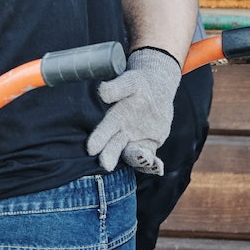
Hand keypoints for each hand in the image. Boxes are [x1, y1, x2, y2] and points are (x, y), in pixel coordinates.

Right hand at [85, 47, 180, 174]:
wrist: (157, 90)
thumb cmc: (139, 84)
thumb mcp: (130, 82)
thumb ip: (117, 88)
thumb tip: (102, 92)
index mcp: (114, 118)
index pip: (104, 130)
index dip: (98, 138)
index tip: (91, 148)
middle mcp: (122, 132)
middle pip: (114, 146)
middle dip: (110, 155)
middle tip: (106, 164)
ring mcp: (136, 140)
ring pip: (132, 154)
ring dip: (136, 159)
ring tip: (144, 159)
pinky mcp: (150, 145)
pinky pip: (150, 157)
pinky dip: (152, 165)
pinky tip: (157, 167)